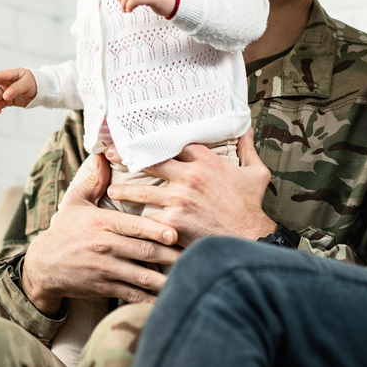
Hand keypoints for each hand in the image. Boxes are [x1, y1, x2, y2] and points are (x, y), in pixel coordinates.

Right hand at [0, 68, 37, 113]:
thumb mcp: (26, 84)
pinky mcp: (7, 100)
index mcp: (11, 74)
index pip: (1, 74)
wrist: (40, 91)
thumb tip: (5, 96)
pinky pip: (0, 104)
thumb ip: (15, 89)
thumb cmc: (33, 82)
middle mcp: (6, 81)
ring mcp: (6, 90)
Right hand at [21, 153, 180, 314]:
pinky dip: (151, 299)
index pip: (134, 226)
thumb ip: (94, 180)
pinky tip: (169, 299)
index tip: (175, 233)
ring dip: (166, 279)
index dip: (156, 230)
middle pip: (144, 251)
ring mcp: (105, 269)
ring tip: (189, 278)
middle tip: (195, 255)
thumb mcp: (75, 202)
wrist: (43, 266)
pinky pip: (132, 295)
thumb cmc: (64, 231)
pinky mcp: (104, 288)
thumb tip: (105, 153)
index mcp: (102, 223)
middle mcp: (105, 246)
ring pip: (142, 275)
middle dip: (171, 254)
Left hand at [109, 129, 276, 246]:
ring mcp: (179, 198)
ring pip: (143, 189)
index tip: (143, 140)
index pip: (175, 144)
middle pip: (151, 160)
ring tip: (112, 190)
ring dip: (125, 190)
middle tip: (110, 154)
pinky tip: (125, 221)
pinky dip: (137, 219)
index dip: (157, 142)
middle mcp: (189, 175)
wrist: (249, 239)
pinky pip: (148, 217)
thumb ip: (247, 148)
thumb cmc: (251, 207)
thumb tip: (246, 127)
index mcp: (206, 161)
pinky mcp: (172, 220)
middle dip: (128, 156)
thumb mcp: (256, 173)